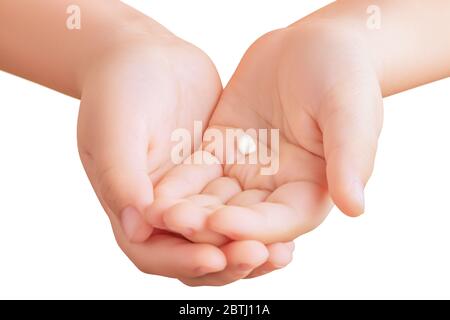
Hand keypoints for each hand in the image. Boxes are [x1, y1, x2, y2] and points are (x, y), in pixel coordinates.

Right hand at [78, 30, 293, 284]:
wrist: (146, 56)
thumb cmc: (118, 89)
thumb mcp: (113, 128)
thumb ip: (121, 176)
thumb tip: (138, 225)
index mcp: (130, 207)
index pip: (153, 253)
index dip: (183, 261)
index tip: (216, 257)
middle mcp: (161, 210)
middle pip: (193, 254)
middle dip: (227, 262)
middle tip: (260, 255)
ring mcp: (192, 195)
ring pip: (221, 237)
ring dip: (248, 248)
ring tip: (281, 252)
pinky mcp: (218, 177)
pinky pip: (240, 207)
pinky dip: (259, 220)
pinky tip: (286, 226)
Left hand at [147, 22, 382, 244]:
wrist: (312, 45)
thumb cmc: (343, 73)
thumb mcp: (350, 110)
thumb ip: (350, 157)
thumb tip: (354, 207)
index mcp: (312, 189)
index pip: (282, 220)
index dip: (253, 227)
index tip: (222, 223)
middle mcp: (277, 188)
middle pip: (241, 219)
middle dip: (208, 224)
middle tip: (175, 222)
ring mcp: (247, 172)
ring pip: (214, 200)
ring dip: (187, 209)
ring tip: (155, 210)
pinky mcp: (223, 151)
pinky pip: (198, 173)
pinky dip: (179, 184)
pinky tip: (152, 190)